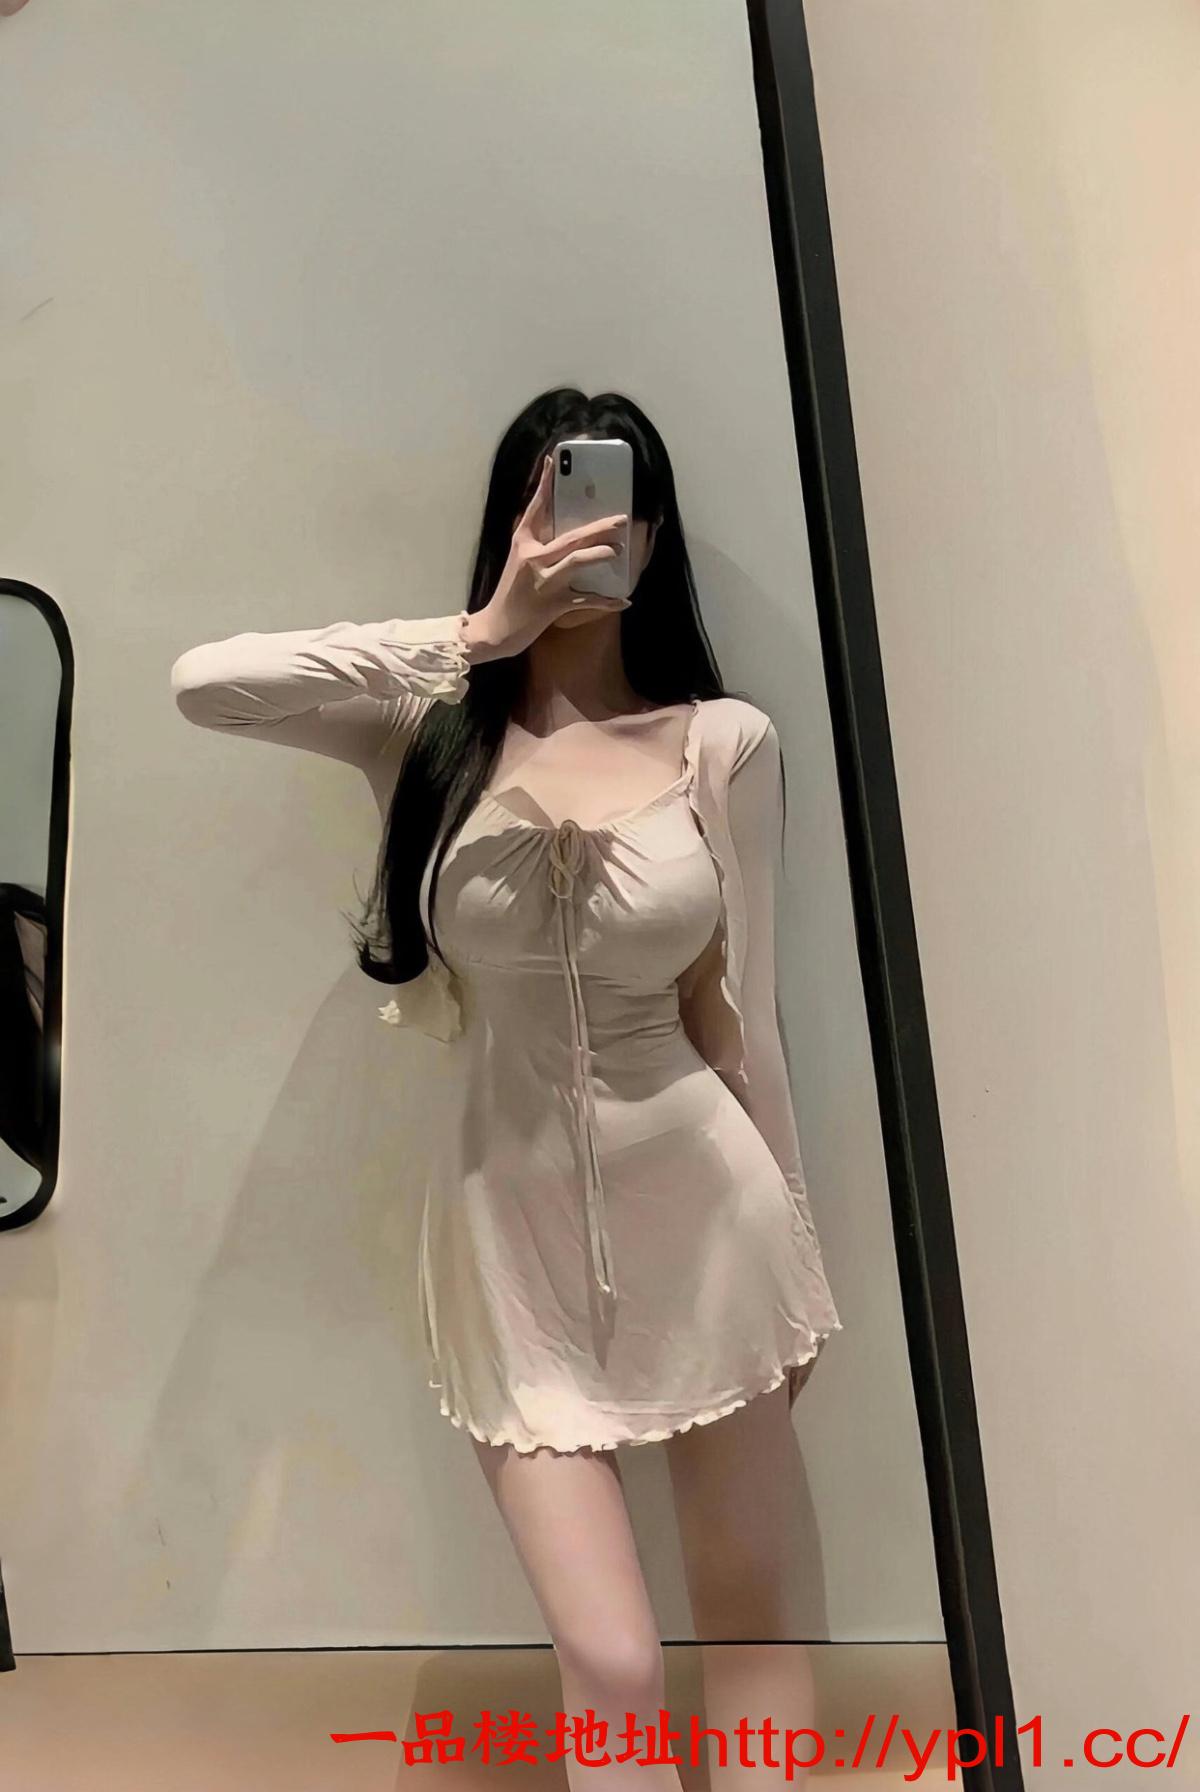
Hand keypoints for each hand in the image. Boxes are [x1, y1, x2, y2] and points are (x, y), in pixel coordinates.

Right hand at [462, 454, 628, 661]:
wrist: (496, 630)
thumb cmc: (510, 595)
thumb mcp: (519, 563)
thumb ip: (538, 545)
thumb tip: (566, 531)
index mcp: (523, 543)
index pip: (536, 508)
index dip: (545, 484)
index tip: (552, 460)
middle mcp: (532, 558)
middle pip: (571, 536)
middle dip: (599, 526)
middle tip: (621, 519)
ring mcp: (543, 581)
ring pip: (578, 560)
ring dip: (601, 554)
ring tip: (618, 551)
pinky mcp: (553, 604)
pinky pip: (587, 600)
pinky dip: (608, 601)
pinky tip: (624, 600)